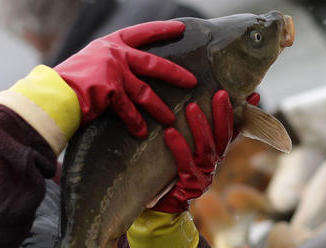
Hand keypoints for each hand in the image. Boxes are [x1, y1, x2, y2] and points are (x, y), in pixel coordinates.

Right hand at [54, 21, 196, 138]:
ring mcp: (113, 72)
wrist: (52, 94)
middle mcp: (114, 54)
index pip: (142, 33)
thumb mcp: (93, 61)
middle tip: (192, 82)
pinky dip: (136, 123)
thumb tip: (132, 71)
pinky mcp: (110, 91)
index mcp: (111, 44)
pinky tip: (142, 133)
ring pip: (144, 92)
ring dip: (159, 108)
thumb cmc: (72, 80)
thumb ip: (113, 63)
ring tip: (170, 120)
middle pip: (153, 63)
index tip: (181, 28)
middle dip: (175, 74)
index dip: (161, 30)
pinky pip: (129, 110)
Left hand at [152, 91, 259, 212]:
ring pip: (206, 149)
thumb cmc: (175, 171)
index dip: (243, 114)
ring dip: (200, 127)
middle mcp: (213, 164)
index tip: (254, 95)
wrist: (165, 204)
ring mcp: (202, 175)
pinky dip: (179, 147)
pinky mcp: (188, 184)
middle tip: (221, 93)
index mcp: (215, 154)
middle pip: (222, 137)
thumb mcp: (189, 150)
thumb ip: (200, 133)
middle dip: (223, 115)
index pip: (232, 130)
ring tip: (192, 107)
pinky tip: (169, 133)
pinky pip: (184, 164)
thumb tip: (201, 107)